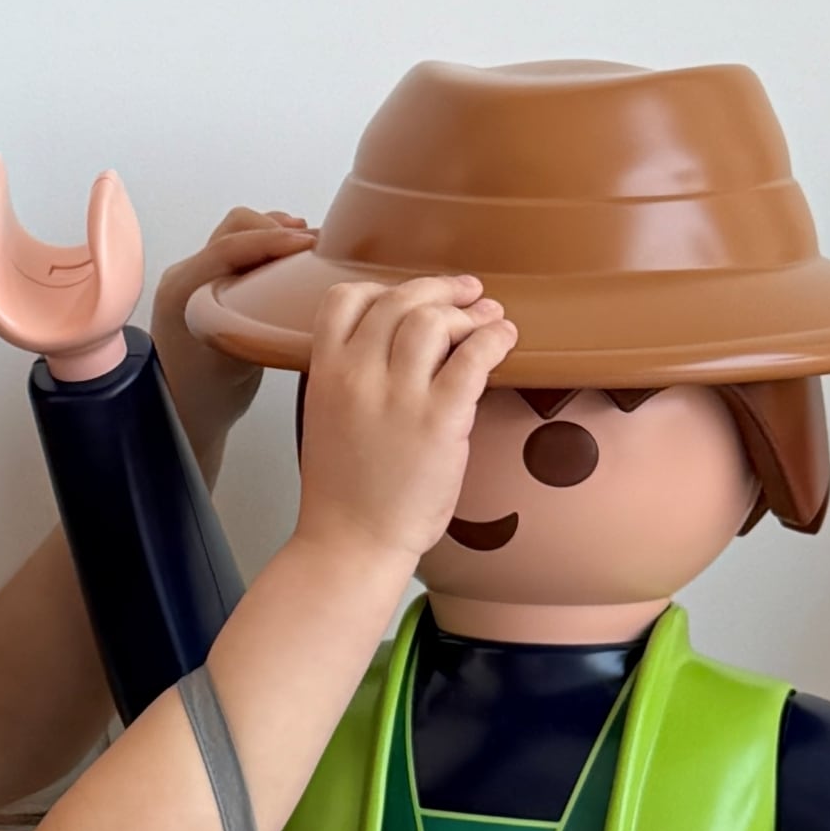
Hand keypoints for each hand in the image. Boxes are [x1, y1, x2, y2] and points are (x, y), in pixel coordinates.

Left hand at [151, 208, 316, 470]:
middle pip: (236, 229)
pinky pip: (243, 250)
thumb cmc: (209, 396)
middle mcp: (186, 275)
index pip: (229, 245)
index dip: (272, 239)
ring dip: (276, 235)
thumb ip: (264, 326)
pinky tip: (296, 259)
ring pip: (241, 234)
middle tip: (315, 248)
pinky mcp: (214, 282)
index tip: (309, 243)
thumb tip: (308, 289)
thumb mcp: (239, 363)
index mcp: (182, 290)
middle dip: (277, 230)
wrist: (188, 413)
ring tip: (310, 249)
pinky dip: (271, 247)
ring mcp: (198, 276)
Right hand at [293, 274, 517, 569]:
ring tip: (488, 319)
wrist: (352, 542)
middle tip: (467, 293)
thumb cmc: (343, 492)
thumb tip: (391, 349)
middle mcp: (357, 376)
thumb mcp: (326, 420)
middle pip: (398, 300)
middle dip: (439, 289)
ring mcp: (398, 396)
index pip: (343, 299)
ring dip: (467, 313)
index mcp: (324, 374)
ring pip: (433, 319)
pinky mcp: (439, 419)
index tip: (409, 297)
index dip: (381, 289)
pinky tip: (504, 338)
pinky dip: (494, 338)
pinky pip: (473, 356)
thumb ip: (349, 379)